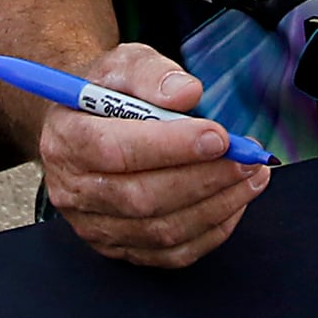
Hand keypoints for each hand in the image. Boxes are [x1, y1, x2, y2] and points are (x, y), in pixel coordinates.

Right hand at [38, 42, 267, 267]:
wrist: (88, 124)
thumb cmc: (108, 93)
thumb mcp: (124, 63)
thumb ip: (153, 73)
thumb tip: (187, 93)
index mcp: (66, 139)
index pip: (114, 150)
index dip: (170, 147)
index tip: (218, 136)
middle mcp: (72, 190)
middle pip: (140, 198)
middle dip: (203, 179)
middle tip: (245, 159)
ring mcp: (93, 225)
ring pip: (160, 231)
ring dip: (216, 206)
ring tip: (250, 177)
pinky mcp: (118, 247)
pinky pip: (170, 254)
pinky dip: (210, 231)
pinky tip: (233, 203)